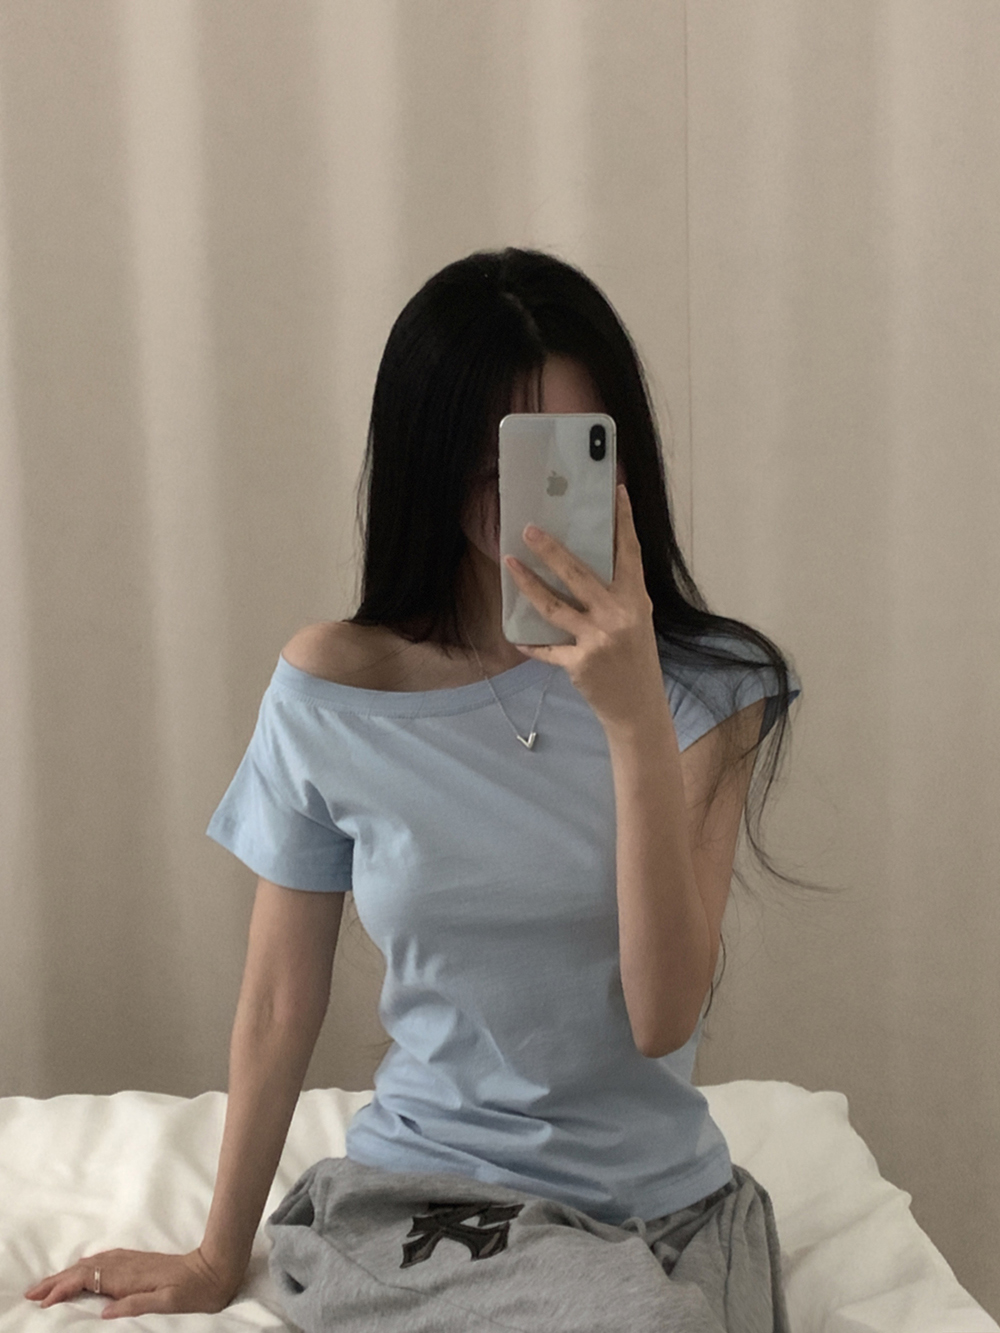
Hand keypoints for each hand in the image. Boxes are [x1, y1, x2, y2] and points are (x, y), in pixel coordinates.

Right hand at [24, 1246, 238, 1319]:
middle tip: (30, 1293)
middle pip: (83, 1270)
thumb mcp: (167, 1302)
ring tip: (46, 1285)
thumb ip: (135, 1305)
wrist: (213, 1270)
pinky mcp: (136, 1262)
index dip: (63, 1290)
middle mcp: (126, 1266)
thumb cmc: (192, 1291)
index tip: (43, 1302)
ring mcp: (131, 1262)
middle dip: (55, 1280)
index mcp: (128, 1277)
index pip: (86, 1280)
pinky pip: (102, 1263)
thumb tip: (104, 1311)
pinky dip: (83, 1268)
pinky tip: (80, 1271)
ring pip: (90, 1265)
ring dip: (66, 1274)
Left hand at [504, 483, 665, 731]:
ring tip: (509, 563)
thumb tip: (587, 564)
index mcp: (635, 600)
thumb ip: (618, 595)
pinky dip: (531, 644)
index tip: (616, 493)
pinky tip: (515, 636)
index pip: (629, 553)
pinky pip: (547, 648)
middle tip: (529, 529)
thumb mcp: (637, 621)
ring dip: (527, 583)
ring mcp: (597, 639)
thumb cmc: (636, 659)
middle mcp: (618, 615)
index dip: (623, 522)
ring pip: (553, 606)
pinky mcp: (579, 663)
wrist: (639, 708)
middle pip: (578, 574)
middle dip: (551, 549)